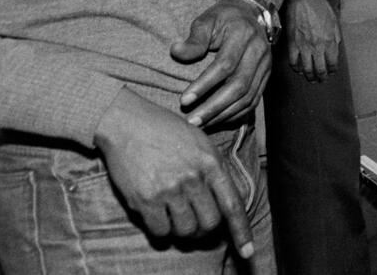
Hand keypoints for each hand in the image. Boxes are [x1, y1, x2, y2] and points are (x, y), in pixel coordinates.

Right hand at [94, 88, 255, 257]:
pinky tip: (155, 215)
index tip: (248, 253)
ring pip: (185, 230)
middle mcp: (194, 177)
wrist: (128, 122)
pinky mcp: (146, 198)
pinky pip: (160, 231)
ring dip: (180, 230)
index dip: (241, 232)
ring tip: (173, 215)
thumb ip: (215, 170)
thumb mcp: (201, 143)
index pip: (233, 205)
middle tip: (193, 223)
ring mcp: (170, 189)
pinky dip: (160, 230)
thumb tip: (224, 202)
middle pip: (210, 223)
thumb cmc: (166, 131)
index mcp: (212, 163)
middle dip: (203, 230)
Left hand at [171, 0, 270, 127]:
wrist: (249, 15)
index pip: (225, 65)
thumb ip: (194, 37)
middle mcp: (259, 52)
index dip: (204, 85)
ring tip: (200, 125)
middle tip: (191, 122)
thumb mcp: (206, 20)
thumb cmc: (223, 18)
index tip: (184, 100)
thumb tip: (176, 52)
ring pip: (248, 98)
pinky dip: (235, 114)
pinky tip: (216, 120)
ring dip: (223, 115)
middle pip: (239, 86)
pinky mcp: (266, 77)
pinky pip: (253, 101)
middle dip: (213, 107)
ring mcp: (266, 66)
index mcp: (244, 35)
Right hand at [284, 0, 341, 81]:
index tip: (331, 71)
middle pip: (320, 70)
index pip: (333, 63)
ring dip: (309, 76)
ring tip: (310, 78)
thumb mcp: (335, 20)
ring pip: (307, 69)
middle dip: (322, 78)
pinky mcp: (292, 43)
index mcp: (330, 41)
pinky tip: (298, 68)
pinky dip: (296, 68)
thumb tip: (335, 47)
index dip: (332, 70)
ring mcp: (304, 46)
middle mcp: (318, 46)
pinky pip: (293, 62)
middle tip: (321, 80)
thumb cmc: (320, 6)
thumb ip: (336, 36)